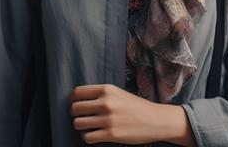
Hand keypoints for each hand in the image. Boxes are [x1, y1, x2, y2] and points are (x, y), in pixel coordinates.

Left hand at [69, 84, 194, 144]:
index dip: (73, 99)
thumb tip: (78, 99)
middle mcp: (106, 102)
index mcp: (107, 89)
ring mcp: (108, 119)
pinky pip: (87, 137)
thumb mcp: (118, 93)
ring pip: (78, 123)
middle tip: (81, 117)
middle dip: (75, 114)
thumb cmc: (134, 106)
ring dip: (80, 126)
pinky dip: (87, 137)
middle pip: (75, 108)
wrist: (154, 120)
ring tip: (88, 127)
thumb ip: (101, 94)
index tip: (75, 104)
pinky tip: (94, 135)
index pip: (78, 92)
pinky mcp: (111, 135)